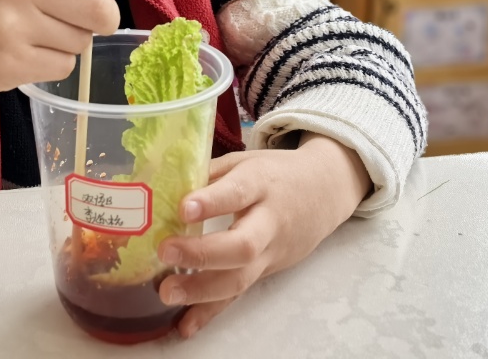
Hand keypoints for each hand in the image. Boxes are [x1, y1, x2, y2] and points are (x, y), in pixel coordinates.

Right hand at [0, 0, 126, 152]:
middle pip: (101, 10)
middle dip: (100, 20)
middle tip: (80, 20)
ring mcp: (12, 27)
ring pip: (82, 43)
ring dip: (69, 44)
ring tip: (34, 35)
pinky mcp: (8, 64)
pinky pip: (62, 68)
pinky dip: (51, 64)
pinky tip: (23, 53)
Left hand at [156, 133, 370, 338]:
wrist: (325, 193)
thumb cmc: (276, 174)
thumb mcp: (245, 162)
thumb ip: (209, 173)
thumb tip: (162, 183)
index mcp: (261, 184)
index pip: (237, 193)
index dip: (211, 202)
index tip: (184, 209)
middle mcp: (269, 221)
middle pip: (243, 245)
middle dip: (202, 254)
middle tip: (166, 251)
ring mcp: (271, 252)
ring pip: (241, 278)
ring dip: (201, 291)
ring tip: (167, 293)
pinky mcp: (266, 273)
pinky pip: (238, 295)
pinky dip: (211, 312)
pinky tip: (185, 325)